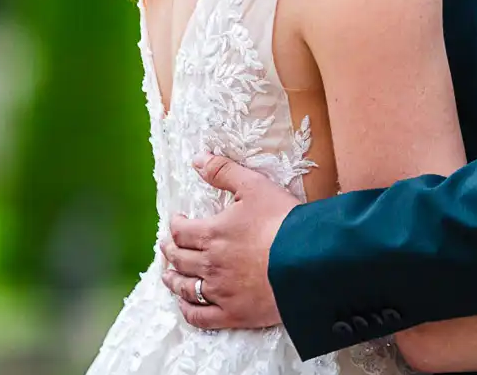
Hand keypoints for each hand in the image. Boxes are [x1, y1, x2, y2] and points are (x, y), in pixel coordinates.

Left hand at [159, 154, 297, 329]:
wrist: (309, 261)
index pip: (181, 231)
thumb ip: (224, 172)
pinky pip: (201, 317)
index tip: (176, 221)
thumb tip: (198, 159)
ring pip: (186, 287)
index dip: (174, 224)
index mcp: (212, 233)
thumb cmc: (283, 222)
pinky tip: (185, 306)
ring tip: (168, 276)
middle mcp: (210, 264)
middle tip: (167, 246)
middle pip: (179, 259)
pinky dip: (188, 311)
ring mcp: (220, 291)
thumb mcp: (254, 186)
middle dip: (170, 250)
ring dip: (173, 280)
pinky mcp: (234, 314)